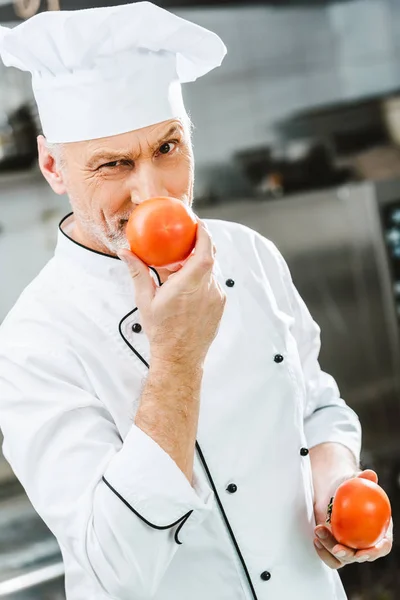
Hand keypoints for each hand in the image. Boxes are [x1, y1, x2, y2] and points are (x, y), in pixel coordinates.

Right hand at [118, 220, 225, 367]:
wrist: (179, 358)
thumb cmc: (162, 331)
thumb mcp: (145, 300)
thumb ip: (138, 272)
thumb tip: (125, 252)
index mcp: (189, 285)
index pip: (205, 252)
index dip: (204, 235)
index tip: (198, 223)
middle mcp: (207, 290)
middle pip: (209, 258)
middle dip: (199, 245)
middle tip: (187, 237)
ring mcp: (216, 298)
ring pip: (210, 272)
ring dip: (198, 266)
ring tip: (181, 267)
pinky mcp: (219, 305)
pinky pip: (212, 284)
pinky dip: (201, 280)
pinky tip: (187, 286)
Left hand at [314, 470, 392, 568]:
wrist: (334, 490)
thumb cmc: (350, 487)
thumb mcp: (356, 480)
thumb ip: (364, 478)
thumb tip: (370, 474)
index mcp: (380, 530)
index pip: (383, 545)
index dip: (376, 551)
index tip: (364, 551)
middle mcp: (366, 542)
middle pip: (361, 555)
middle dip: (349, 555)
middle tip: (338, 548)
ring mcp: (351, 547)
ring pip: (343, 558)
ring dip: (329, 549)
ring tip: (319, 531)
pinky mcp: (336, 547)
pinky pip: (330, 557)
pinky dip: (323, 552)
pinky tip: (316, 539)